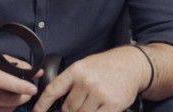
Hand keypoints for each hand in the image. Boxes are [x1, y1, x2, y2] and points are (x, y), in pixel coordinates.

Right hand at [0, 53, 41, 111]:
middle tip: (29, 92)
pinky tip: (5, 103)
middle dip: (21, 97)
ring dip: (13, 105)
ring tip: (17, 96)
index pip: (1, 80)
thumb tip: (36, 72)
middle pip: (3, 99)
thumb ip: (14, 64)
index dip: (19, 85)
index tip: (33, 88)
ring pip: (1, 111)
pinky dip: (3, 111)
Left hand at [33, 47, 149, 111]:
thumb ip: (71, 83)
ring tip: (91, 104)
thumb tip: (57, 104)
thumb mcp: (85, 66)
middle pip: (68, 108)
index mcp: (76, 70)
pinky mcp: (112, 105)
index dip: (42, 104)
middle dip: (69, 111)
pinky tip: (98, 109)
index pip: (53, 89)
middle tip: (79, 104)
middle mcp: (86, 81)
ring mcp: (99, 94)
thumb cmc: (105, 66)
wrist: (130, 65)